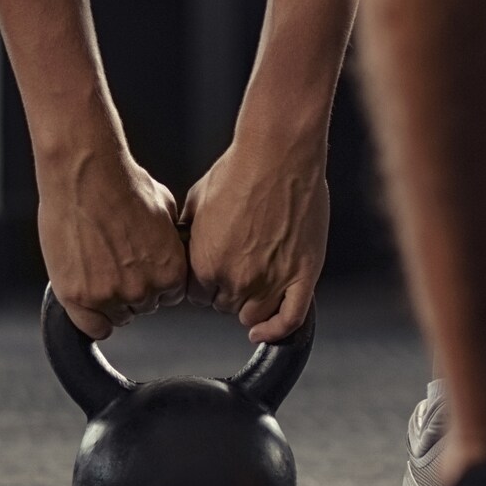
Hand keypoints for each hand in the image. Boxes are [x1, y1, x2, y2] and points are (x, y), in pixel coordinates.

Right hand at [38, 148, 186, 338]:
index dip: (153, 281)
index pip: (169, 295)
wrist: (85, 173)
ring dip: (109, 300)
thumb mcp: (164, 210)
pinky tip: (87, 301)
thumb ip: (167, 239)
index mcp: (171, 271)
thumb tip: (166, 245)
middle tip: (113, 263)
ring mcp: (110, 296)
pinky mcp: (78, 297)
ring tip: (96, 269)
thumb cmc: (122, 183)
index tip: (139, 270)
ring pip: (116, 316)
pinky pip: (91, 328)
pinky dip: (91, 320)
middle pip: (143, 306)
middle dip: (131, 288)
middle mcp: (144, 289)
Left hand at [181, 135, 328, 342]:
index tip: (212, 274)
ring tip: (255, 287)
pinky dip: (277, 331)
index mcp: (204, 263)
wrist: (277, 154)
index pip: (197, 297)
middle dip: (227, 291)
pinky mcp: (302, 276)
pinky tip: (267, 331)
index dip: (204, 284)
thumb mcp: (196, 200)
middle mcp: (236, 279)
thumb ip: (190, 232)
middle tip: (238, 268)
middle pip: (225, 307)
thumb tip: (183, 240)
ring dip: (252, 306)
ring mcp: (271, 281)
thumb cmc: (238, 170)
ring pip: (255, 316)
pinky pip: (290, 320)